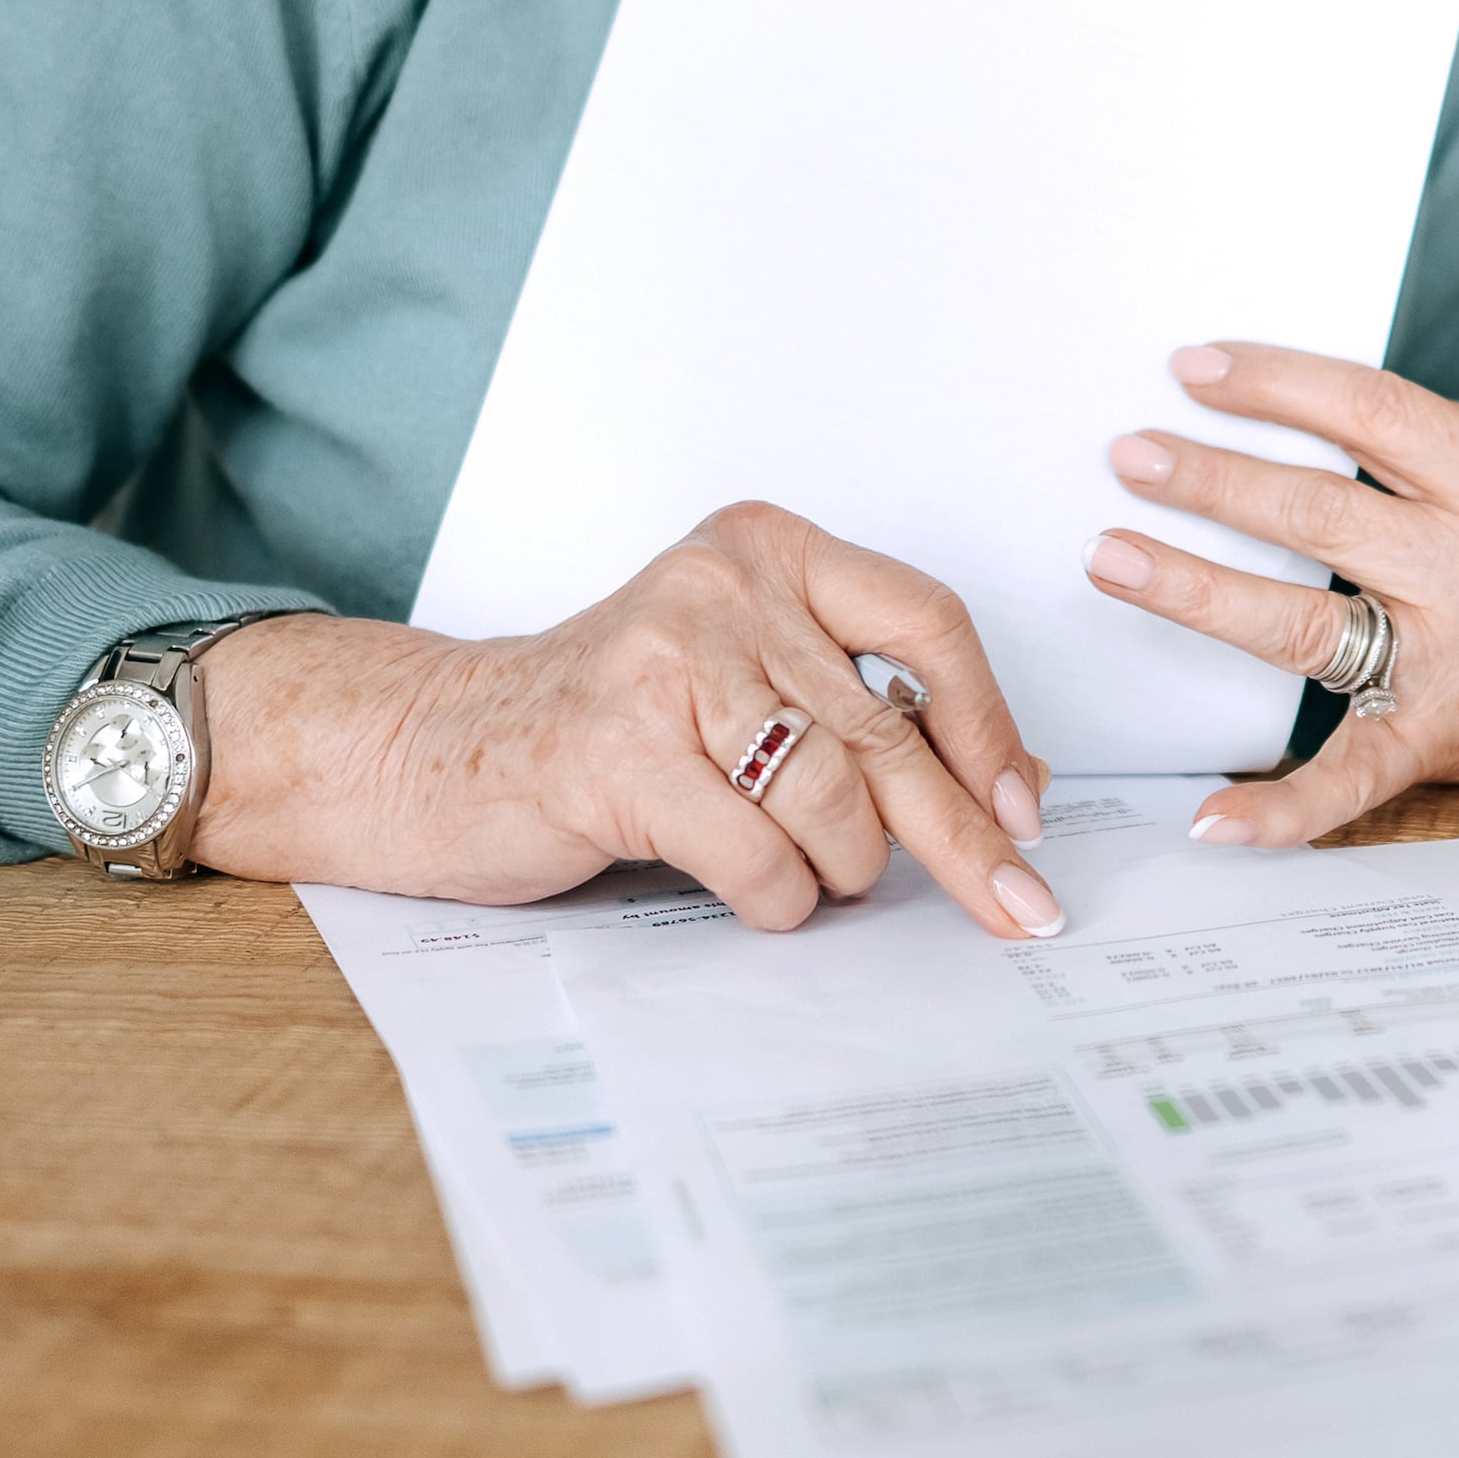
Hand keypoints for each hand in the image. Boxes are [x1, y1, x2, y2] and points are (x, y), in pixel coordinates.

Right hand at [188, 503, 1066, 935]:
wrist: (433, 748)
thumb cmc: (611, 727)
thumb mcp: (749, 686)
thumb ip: (865, 715)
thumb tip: (1018, 785)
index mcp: (767, 550)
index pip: (926, 621)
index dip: (989, 723)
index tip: (1024, 808)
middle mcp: (721, 587)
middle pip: (888, 731)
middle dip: (963, 838)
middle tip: (1018, 907)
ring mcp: (663, 662)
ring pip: (829, 802)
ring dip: (836, 870)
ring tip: (802, 874)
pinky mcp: (614, 749)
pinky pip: (756, 856)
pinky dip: (772, 898)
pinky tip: (751, 892)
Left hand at [1079, 342, 1458, 845]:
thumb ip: (1404, 448)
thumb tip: (1251, 399)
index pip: (1375, 412)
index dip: (1276, 385)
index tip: (1191, 370)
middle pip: (1324, 513)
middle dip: (1214, 480)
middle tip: (1130, 457)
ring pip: (1307, 624)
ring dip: (1197, 588)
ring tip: (1113, 557)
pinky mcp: (1436, 742)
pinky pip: (1351, 778)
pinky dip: (1280, 807)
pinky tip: (1212, 815)